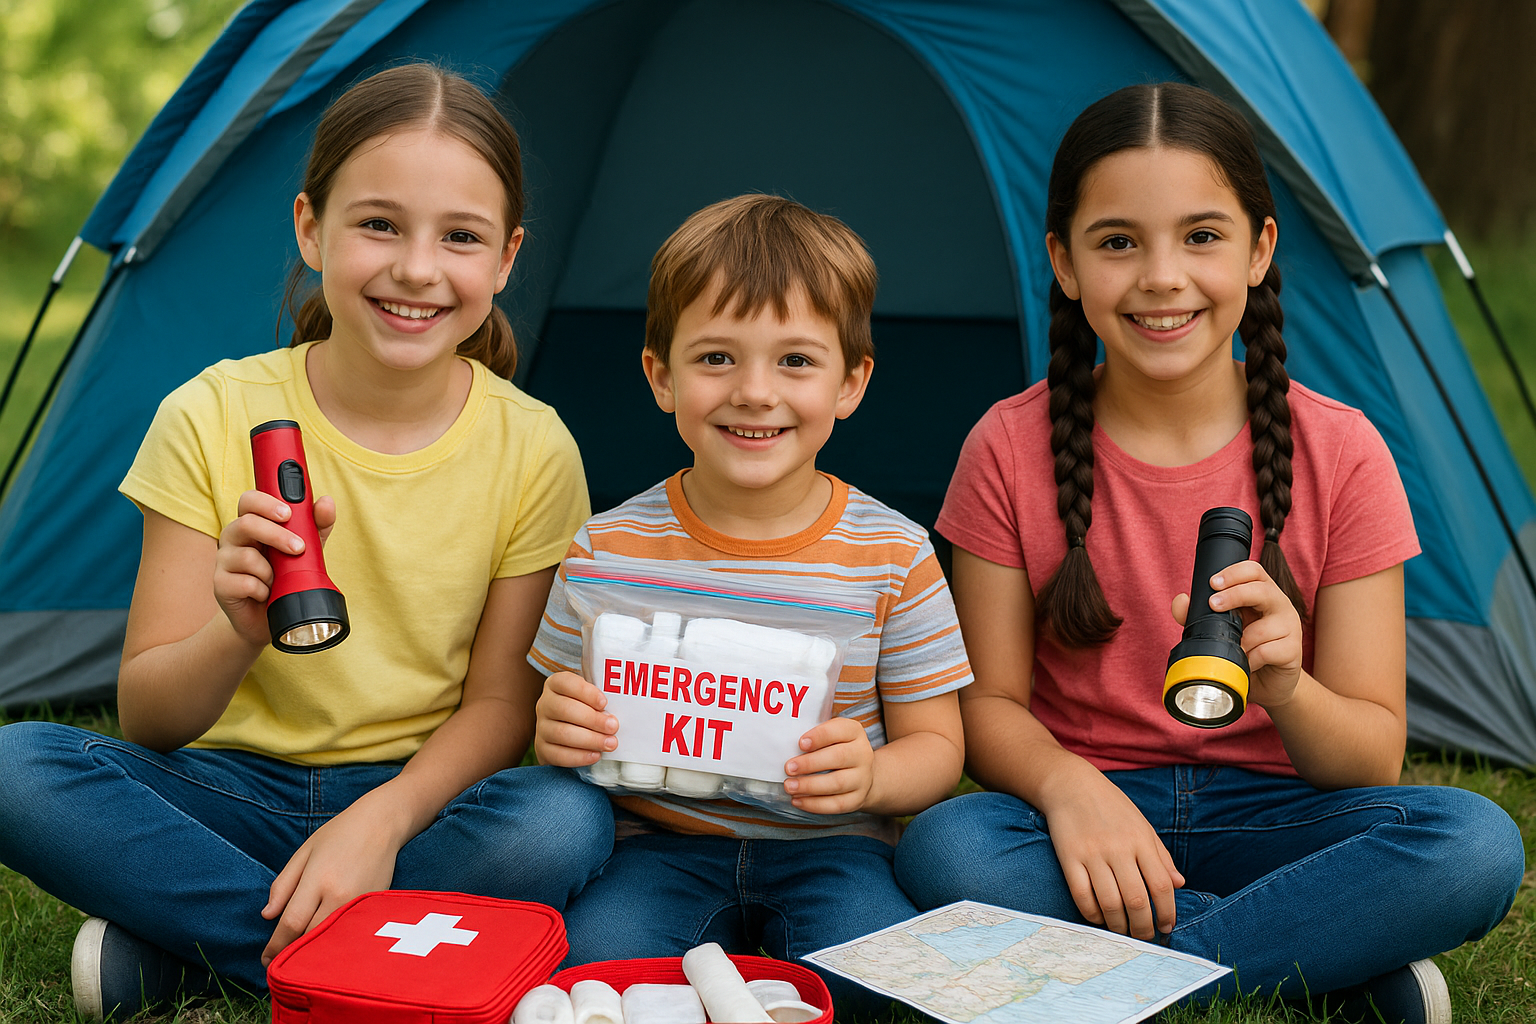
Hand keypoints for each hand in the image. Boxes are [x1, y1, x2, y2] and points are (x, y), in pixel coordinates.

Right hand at [215, 489, 336, 648]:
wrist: (267, 618)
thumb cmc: (285, 577)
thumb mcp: (306, 550)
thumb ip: (316, 526)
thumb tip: (326, 502)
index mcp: (252, 524)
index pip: (249, 501)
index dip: (266, 503)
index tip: (288, 513)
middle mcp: (233, 538)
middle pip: (246, 523)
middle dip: (277, 535)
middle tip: (299, 548)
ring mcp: (223, 561)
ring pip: (246, 556)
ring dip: (271, 571)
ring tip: (278, 580)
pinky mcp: (220, 585)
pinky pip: (244, 583)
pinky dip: (263, 590)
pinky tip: (266, 594)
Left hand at [260, 791, 400, 965]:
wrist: (381, 823)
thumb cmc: (339, 834)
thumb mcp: (304, 853)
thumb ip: (283, 884)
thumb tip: (267, 915)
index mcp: (318, 879)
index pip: (291, 923)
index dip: (275, 945)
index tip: (265, 958)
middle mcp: (339, 895)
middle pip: (310, 937)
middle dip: (292, 951)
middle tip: (280, 959)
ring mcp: (359, 903)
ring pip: (330, 939)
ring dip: (313, 949)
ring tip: (300, 954)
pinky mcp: (373, 907)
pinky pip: (348, 932)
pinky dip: (334, 939)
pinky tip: (326, 941)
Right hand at [534, 671, 617, 766]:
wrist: (569, 731)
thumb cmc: (586, 708)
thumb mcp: (591, 697)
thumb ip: (600, 699)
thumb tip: (618, 711)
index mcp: (555, 684)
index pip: (565, 683)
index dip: (585, 692)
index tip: (604, 703)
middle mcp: (544, 704)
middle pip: (564, 709)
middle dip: (592, 719)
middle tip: (613, 726)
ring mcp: (541, 727)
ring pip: (562, 733)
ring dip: (590, 739)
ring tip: (610, 743)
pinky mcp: (542, 748)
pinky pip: (558, 754)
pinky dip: (579, 756)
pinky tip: (596, 755)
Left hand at [783, 717, 874, 814]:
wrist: (861, 772)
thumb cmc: (836, 748)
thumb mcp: (831, 735)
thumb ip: (814, 735)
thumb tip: (784, 742)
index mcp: (854, 732)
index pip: (839, 730)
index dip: (820, 736)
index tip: (801, 743)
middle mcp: (862, 754)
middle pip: (838, 757)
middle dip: (810, 763)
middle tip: (788, 768)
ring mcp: (862, 778)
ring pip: (837, 783)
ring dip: (810, 786)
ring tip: (789, 786)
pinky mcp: (857, 798)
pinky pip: (837, 804)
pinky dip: (815, 804)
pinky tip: (798, 800)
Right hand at [1041, 770, 1183, 939]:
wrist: (1070, 784)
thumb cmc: (1111, 806)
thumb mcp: (1142, 825)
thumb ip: (1161, 856)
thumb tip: (1180, 884)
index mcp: (1140, 840)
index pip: (1161, 885)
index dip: (1167, 912)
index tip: (1166, 928)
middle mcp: (1118, 848)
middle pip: (1136, 900)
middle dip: (1143, 927)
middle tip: (1144, 938)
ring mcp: (1092, 853)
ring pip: (1110, 903)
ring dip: (1119, 926)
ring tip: (1123, 933)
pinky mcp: (1068, 857)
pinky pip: (1081, 895)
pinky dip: (1092, 914)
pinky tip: (1099, 918)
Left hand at [1172, 559, 1303, 708]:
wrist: (1267, 684)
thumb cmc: (1243, 650)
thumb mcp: (1219, 630)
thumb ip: (1198, 615)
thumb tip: (1181, 600)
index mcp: (1261, 593)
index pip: (1253, 571)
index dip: (1234, 573)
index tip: (1213, 583)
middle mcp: (1279, 605)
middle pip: (1262, 589)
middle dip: (1235, 595)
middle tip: (1213, 604)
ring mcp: (1290, 626)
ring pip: (1263, 627)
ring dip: (1241, 641)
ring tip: (1233, 650)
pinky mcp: (1294, 650)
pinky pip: (1268, 651)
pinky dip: (1250, 659)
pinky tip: (1246, 664)